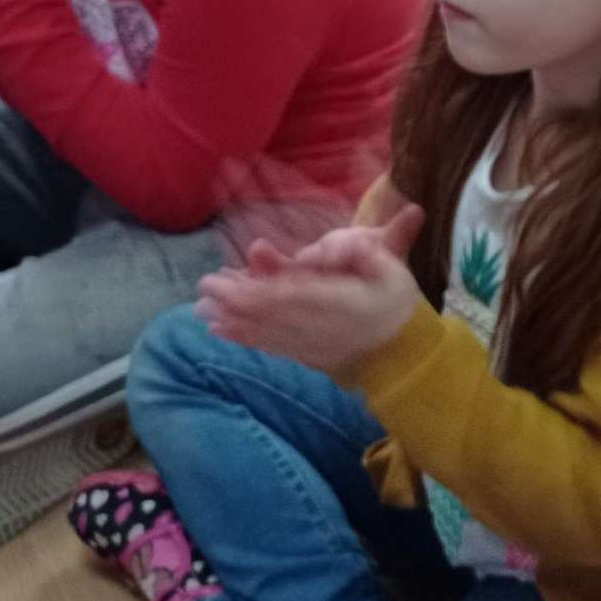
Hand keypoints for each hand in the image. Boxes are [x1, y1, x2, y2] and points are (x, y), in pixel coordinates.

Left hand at [197, 204, 425, 371]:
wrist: (400, 352)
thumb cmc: (396, 302)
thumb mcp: (391, 269)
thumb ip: (366, 255)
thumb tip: (344, 248)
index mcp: (334, 303)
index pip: (288, 297)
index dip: (254, 291)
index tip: (226, 283)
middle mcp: (313, 327)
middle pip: (266, 313)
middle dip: (233, 300)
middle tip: (203, 286)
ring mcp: (305, 343)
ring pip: (261, 330)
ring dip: (230, 319)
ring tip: (200, 309)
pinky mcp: (301, 352)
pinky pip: (267, 344)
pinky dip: (242, 337)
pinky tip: (219, 330)